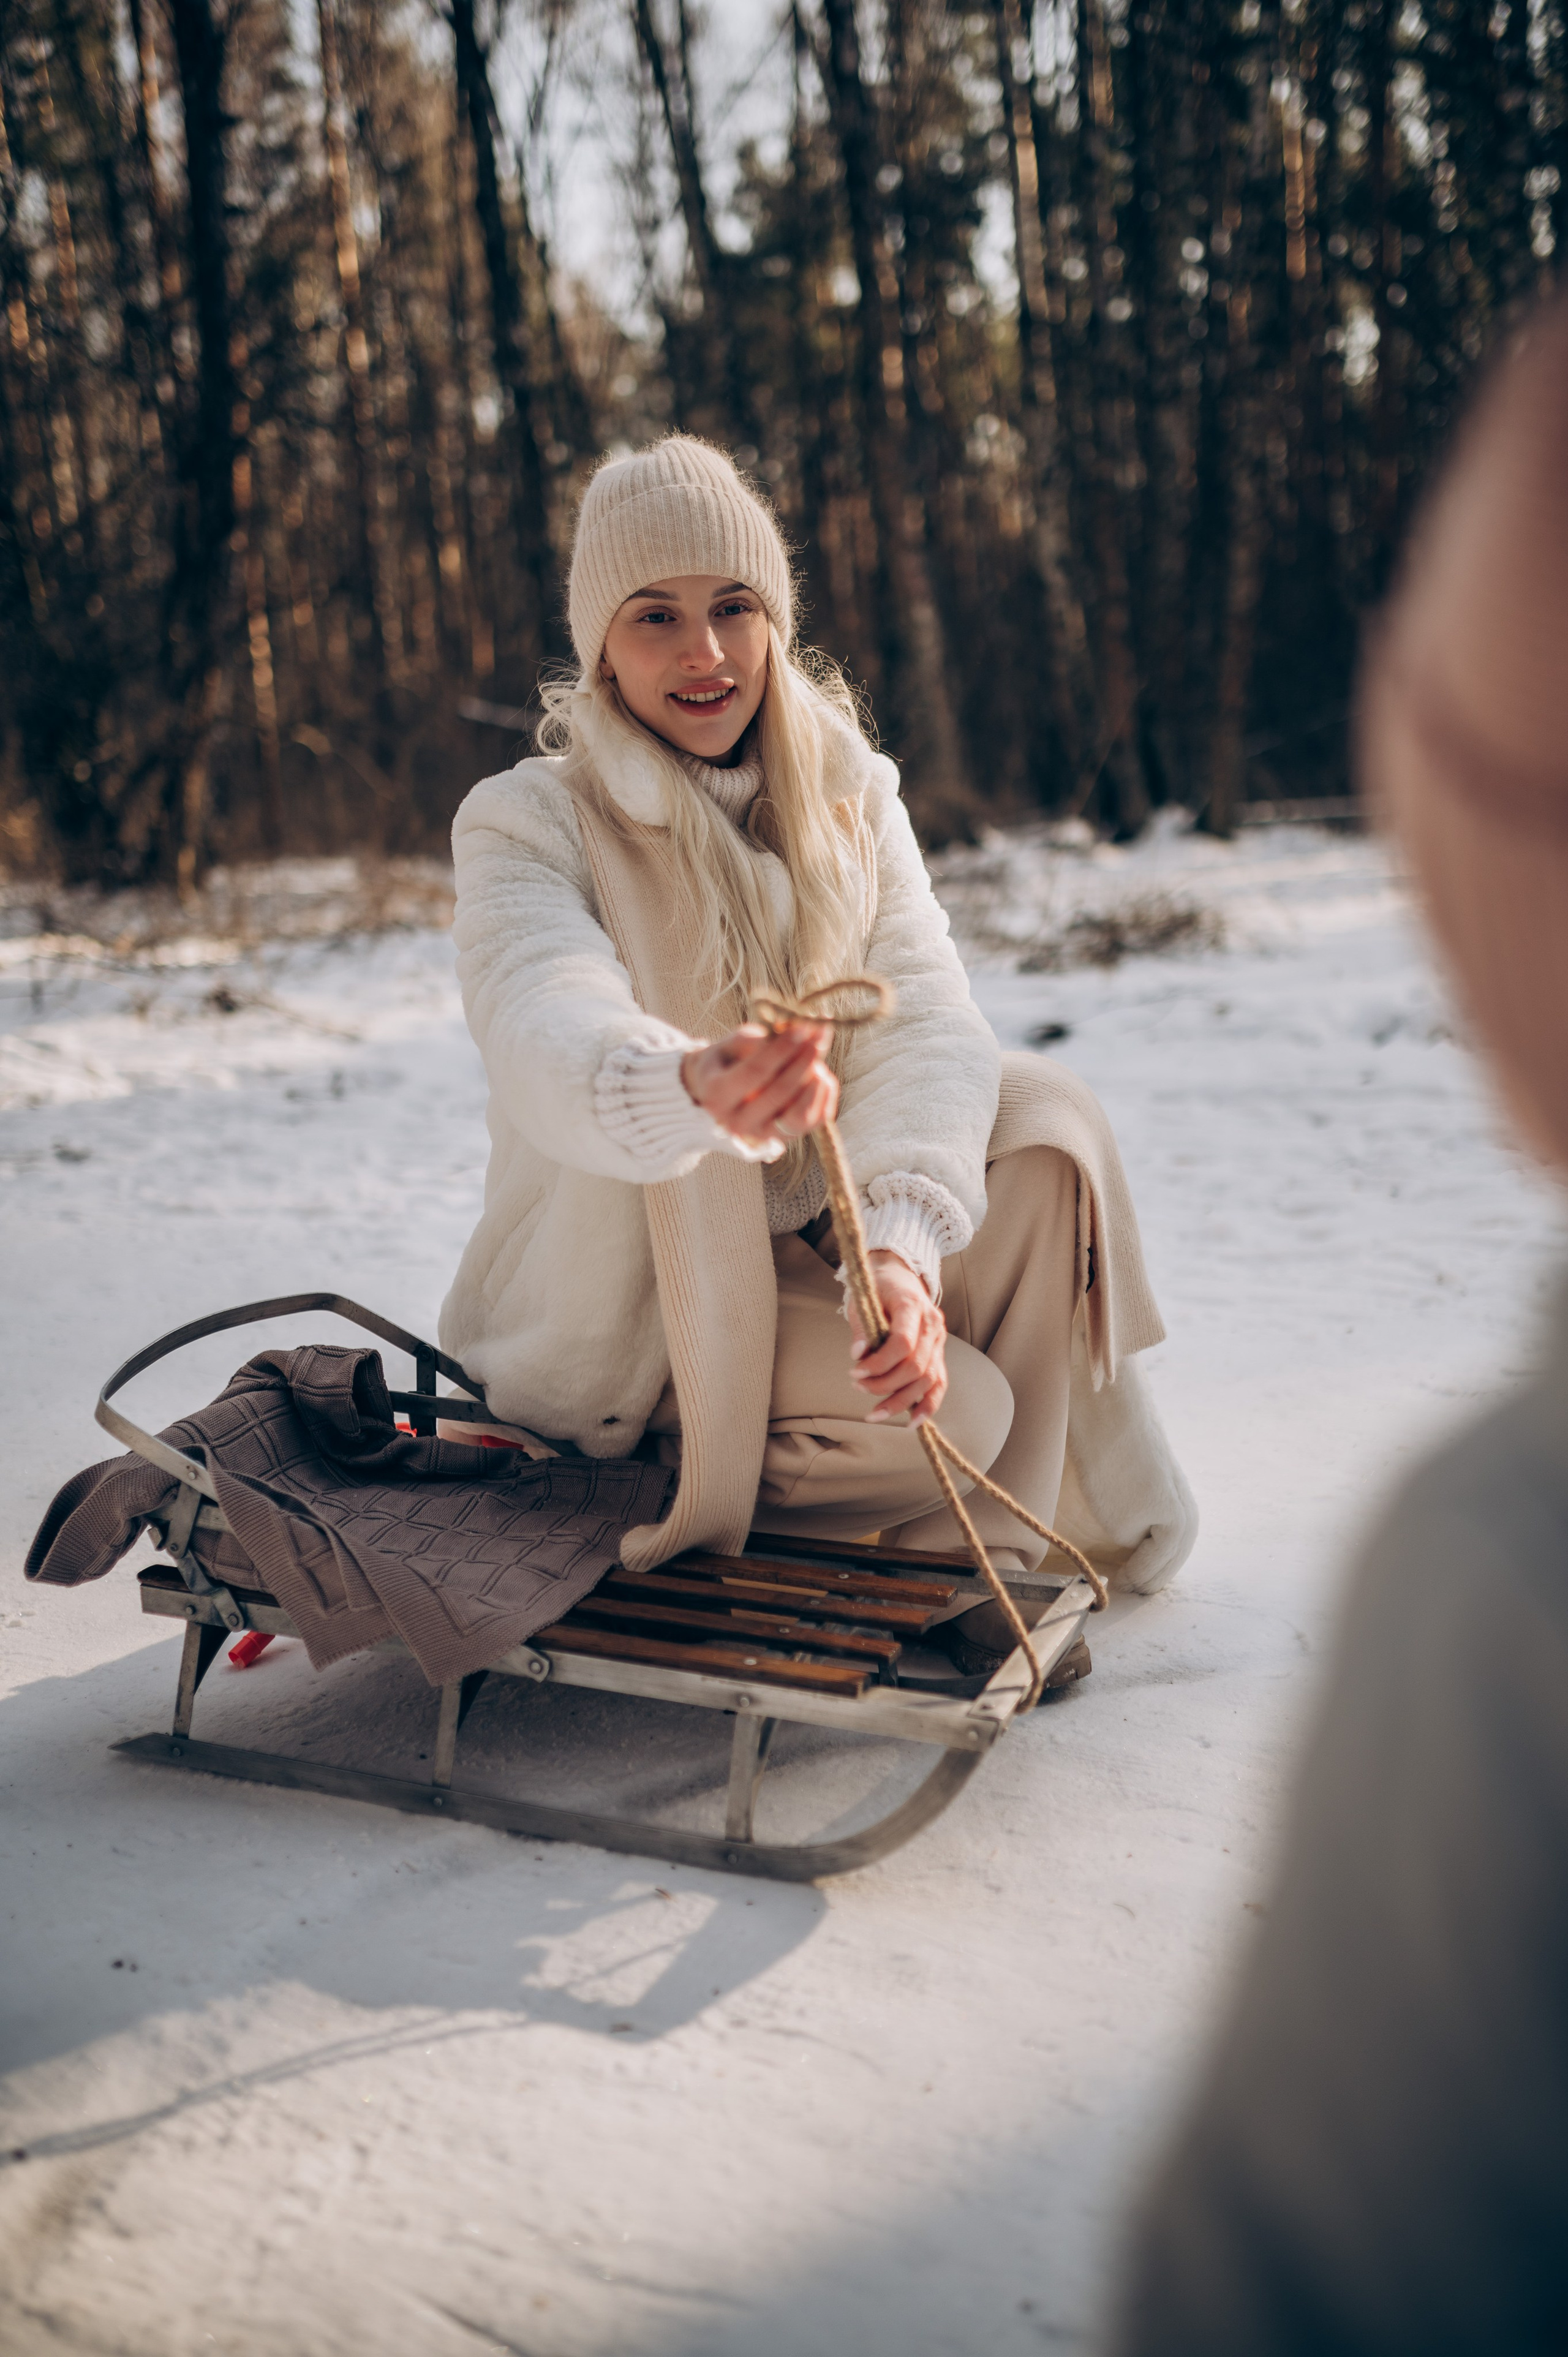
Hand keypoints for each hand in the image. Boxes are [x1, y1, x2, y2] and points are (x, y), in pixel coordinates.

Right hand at [681, 1020, 836, 1146]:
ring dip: (816, 1080)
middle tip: (819, 1036)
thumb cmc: (727, 1062)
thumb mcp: (729, 1044)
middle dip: (803, 1060)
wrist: (720, 1094)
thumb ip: (753, 1039)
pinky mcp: (784, 1138)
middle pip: (780, 1092)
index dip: (781, 1049)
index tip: (801, 1029)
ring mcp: (762, 1135)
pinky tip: (822, 1074)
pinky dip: (824, 1096)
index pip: (755, 1072)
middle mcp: (737, 1123)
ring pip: (800, 1114)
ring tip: (817, 1055)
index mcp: (717, 1096)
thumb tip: (790, 1032)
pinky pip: (814, 1121)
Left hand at [848, 1250, 947, 1425]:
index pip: (903, 1343)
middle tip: (857, 1386)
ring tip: (873, 1414)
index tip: (854, 1371)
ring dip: (900, 1401)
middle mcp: (933, 1325)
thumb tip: (858, 1354)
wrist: (898, 1275)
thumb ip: (861, 1327)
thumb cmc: (877, 1287)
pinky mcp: (938, 1354)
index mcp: (913, 1305)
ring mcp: (939, 1341)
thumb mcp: (862, 1299)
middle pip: (915, 1366)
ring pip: (928, 1380)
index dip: (878, 1363)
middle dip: (884, 1385)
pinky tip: (911, 1423)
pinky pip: (939, 1384)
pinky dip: (927, 1406)